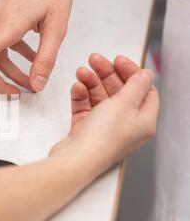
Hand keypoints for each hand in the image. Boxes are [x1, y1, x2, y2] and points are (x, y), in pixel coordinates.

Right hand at [51, 54, 159, 172]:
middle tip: (96, 61)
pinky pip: (85, 107)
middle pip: (120, 92)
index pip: (144, 91)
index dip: (132, 73)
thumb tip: (145, 75)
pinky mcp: (86, 129)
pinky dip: (81, 96)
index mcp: (143, 121)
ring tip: (82, 72)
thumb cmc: (102, 140)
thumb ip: (136, 85)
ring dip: (91, 82)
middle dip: (107, 74)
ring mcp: (105, 127)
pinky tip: (78, 88)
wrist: (76, 159)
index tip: (118, 61)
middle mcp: (125, 125)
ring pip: (100, 97)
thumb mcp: (125, 103)